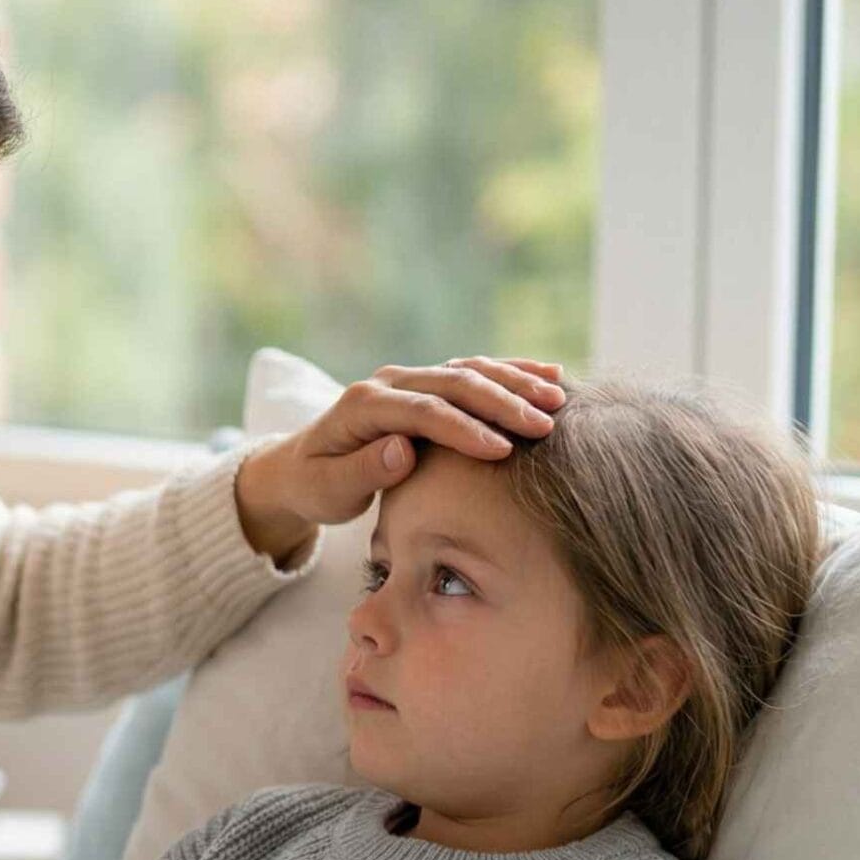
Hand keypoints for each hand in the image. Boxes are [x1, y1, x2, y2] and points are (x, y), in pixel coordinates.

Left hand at [234, 356, 566, 555]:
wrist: (301, 466)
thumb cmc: (316, 485)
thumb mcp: (329, 489)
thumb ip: (363, 470)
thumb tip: (403, 449)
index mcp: (363, 405)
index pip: (422, 412)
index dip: (463, 429)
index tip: (502, 451)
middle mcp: (389, 382)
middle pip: (453, 383)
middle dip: (502, 403)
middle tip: (545, 426)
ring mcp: (410, 378)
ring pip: (469, 370)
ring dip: (515, 382)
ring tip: (559, 399)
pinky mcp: (427, 384)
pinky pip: (473, 371)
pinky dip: (512, 372)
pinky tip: (550, 376)